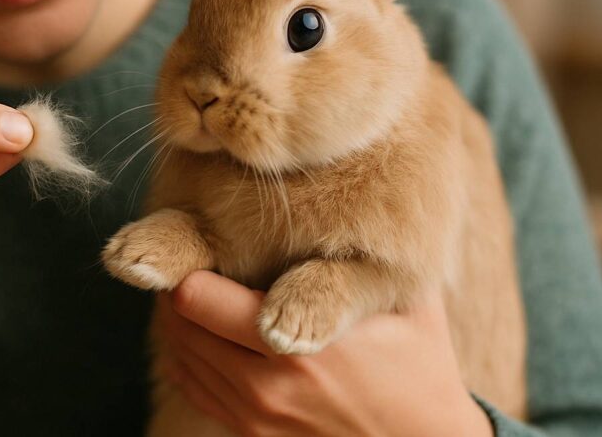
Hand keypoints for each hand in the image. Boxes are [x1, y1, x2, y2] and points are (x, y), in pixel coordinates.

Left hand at [156, 270, 493, 436]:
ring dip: (182, 320)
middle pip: (179, 321)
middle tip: (200, 256)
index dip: (194, 261)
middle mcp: (267, 384)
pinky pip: (193, 386)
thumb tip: (373, 189)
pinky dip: (188, 355)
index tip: (207, 237)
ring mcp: (256, 415)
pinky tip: (205, 330)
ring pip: (181, 353)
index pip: (200, 296)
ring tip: (203, 287)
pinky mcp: (252, 434)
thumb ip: (374, 256)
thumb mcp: (408, 307)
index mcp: (299, 344)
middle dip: (183, 286)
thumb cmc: (422, 370)